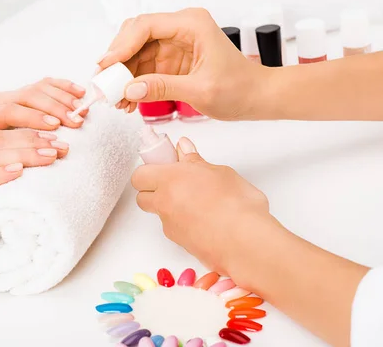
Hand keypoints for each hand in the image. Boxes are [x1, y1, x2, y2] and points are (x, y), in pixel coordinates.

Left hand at [0, 77, 87, 144]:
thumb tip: (4, 173)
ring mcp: (8, 96)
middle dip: (53, 109)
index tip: (53, 130)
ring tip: (80, 112)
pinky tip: (78, 93)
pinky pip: (42, 85)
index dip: (31, 119)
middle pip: (26, 97)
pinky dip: (62, 88)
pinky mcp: (19, 95)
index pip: (6, 112)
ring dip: (61, 99)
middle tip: (75, 123)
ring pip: (36, 89)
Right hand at [97, 8, 270, 119]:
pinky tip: (127, 100)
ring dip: (122, 75)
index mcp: (192, 24)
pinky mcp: (170, 60)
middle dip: (117, 60)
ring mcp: (174, 44)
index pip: (146, 26)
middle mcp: (180, 29)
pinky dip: (132, 83)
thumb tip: (130, 89)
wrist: (256, 97)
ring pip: (135, 53)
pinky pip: (143, 67)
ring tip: (115, 99)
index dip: (122, 45)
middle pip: (135, 36)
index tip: (106, 66)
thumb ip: (163, 87)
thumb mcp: (200, 90)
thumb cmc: (240, 88)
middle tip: (103, 83)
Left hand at [131, 137, 369, 345]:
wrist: (252, 245)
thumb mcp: (221, 173)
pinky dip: (185, 222)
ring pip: (160, 212)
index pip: (141, 170)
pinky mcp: (183, 246)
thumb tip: (184, 148)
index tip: (164, 163)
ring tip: (201, 203)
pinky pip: (177, 228)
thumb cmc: (241, 203)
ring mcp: (171, 227)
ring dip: (172, 205)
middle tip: (180, 182)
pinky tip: (210, 221)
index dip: (152, 166)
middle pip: (143, 192)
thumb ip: (197, 161)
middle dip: (157, 186)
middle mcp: (164, 204)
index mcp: (170, 179)